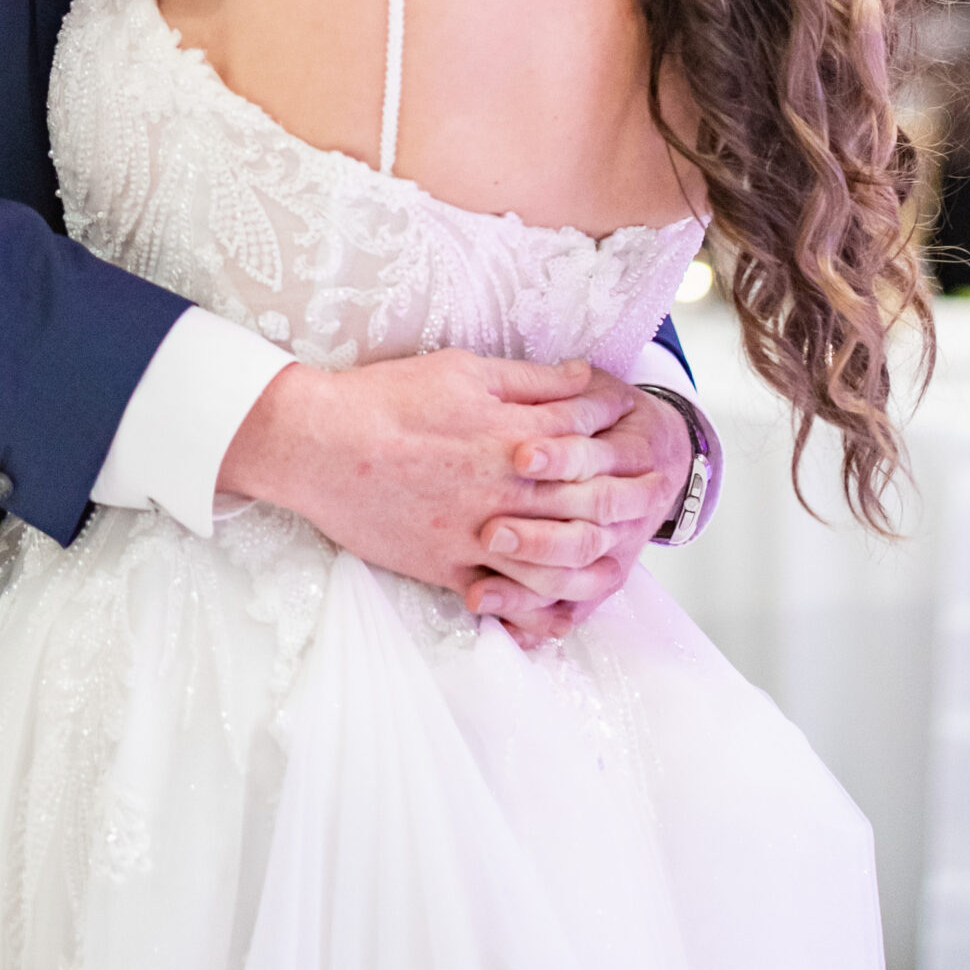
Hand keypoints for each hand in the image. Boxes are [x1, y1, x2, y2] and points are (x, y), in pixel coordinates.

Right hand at [219, 352, 636, 641]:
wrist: (319, 445)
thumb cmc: (386, 398)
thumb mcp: (463, 370)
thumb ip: (530, 380)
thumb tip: (585, 378)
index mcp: (511, 434)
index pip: (588, 430)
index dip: (617, 421)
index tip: (633, 416)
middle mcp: (504, 489)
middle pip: (589, 499)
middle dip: (627, 490)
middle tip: (650, 484)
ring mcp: (478, 534)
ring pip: (561, 559)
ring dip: (595, 552)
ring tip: (616, 544)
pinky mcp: (448, 567)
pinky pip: (509, 595)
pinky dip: (541, 599)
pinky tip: (561, 591)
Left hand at [465, 381, 691, 645]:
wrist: (661, 454)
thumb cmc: (612, 416)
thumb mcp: (600, 392)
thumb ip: (576, 390)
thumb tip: (571, 373)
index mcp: (628, 455)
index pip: (591, 459)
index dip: (558, 458)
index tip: (519, 455)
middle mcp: (626, 511)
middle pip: (585, 530)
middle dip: (536, 535)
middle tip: (488, 532)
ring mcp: (613, 550)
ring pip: (577, 580)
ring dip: (527, 587)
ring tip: (478, 589)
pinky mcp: (598, 579)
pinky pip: (571, 611)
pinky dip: (536, 622)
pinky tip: (503, 622)